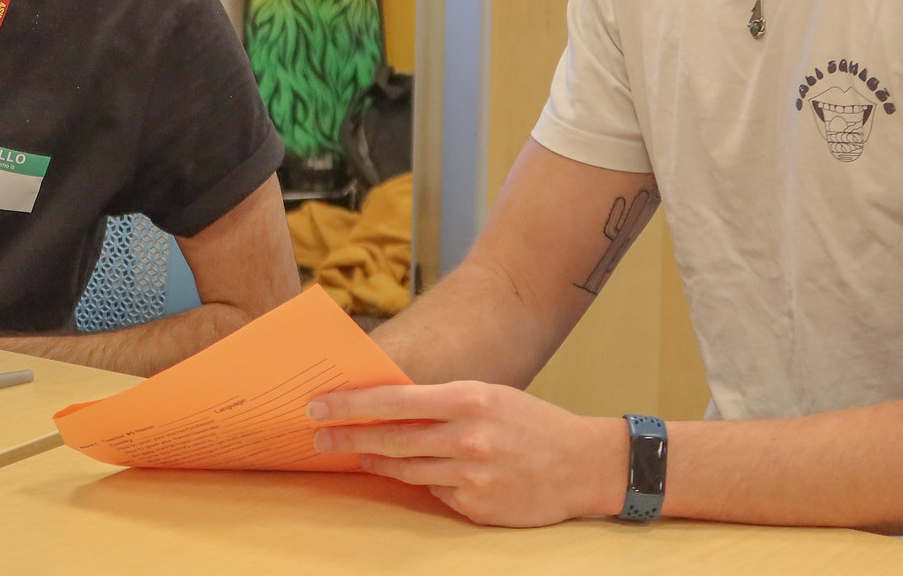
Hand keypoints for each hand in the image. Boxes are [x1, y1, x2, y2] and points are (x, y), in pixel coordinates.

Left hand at [309, 380, 625, 526]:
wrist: (585, 464)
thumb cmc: (531, 421)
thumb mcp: (487, 395)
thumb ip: (439, 401)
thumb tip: (383, 404)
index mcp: (468, 400)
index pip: (392, 400)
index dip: (350, 404)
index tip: (317, 406)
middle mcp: (468, 438)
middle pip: (391, 439)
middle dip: (347, 437)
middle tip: (319, 437)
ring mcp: (473, 476)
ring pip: (406, 470)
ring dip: (377, 461)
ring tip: (360, 454)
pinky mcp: (477, 506)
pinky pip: (435, 492)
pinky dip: (424, 481)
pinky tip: (421, 472)